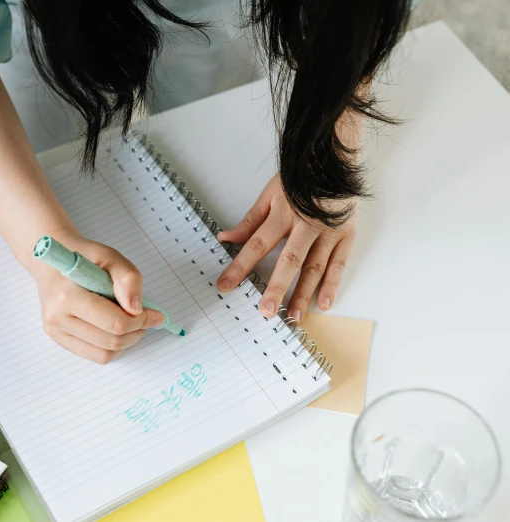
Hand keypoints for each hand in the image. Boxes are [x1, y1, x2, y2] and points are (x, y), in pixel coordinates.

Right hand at [33, 236, 164, 363]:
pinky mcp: (57, 338)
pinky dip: (112, 346)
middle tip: (145, 318)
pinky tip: (114, 329)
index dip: (141, 321)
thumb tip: (137, 309)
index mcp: (67, 296)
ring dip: (126, 342)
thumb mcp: (110, 256)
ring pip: (104, 354)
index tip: (156, 314)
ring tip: (130, 323)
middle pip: (111, 341)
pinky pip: (94, 355)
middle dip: (136, 332)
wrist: (51, 263)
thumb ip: (128, 279)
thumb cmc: (83, 257)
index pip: (114, 322)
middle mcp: (57, 317)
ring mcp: (55, 331)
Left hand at [216, 175, 356, 321]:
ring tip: (294, 316)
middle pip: (289, 260)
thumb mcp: (270, 193)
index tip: (225, 284)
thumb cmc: (301, 175)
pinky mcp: (347, 234)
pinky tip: (324, 303)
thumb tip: (225, 237)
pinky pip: (339, 263)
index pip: (257, 244)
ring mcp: (329, 231)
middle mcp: (307, 225)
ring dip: (304, 294)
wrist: (335, 156)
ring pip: (315, 267)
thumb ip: (250, 220)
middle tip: (266, 311)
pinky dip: (332, 284)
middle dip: (277, 288)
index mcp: (283, 214)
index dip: (240, 266)